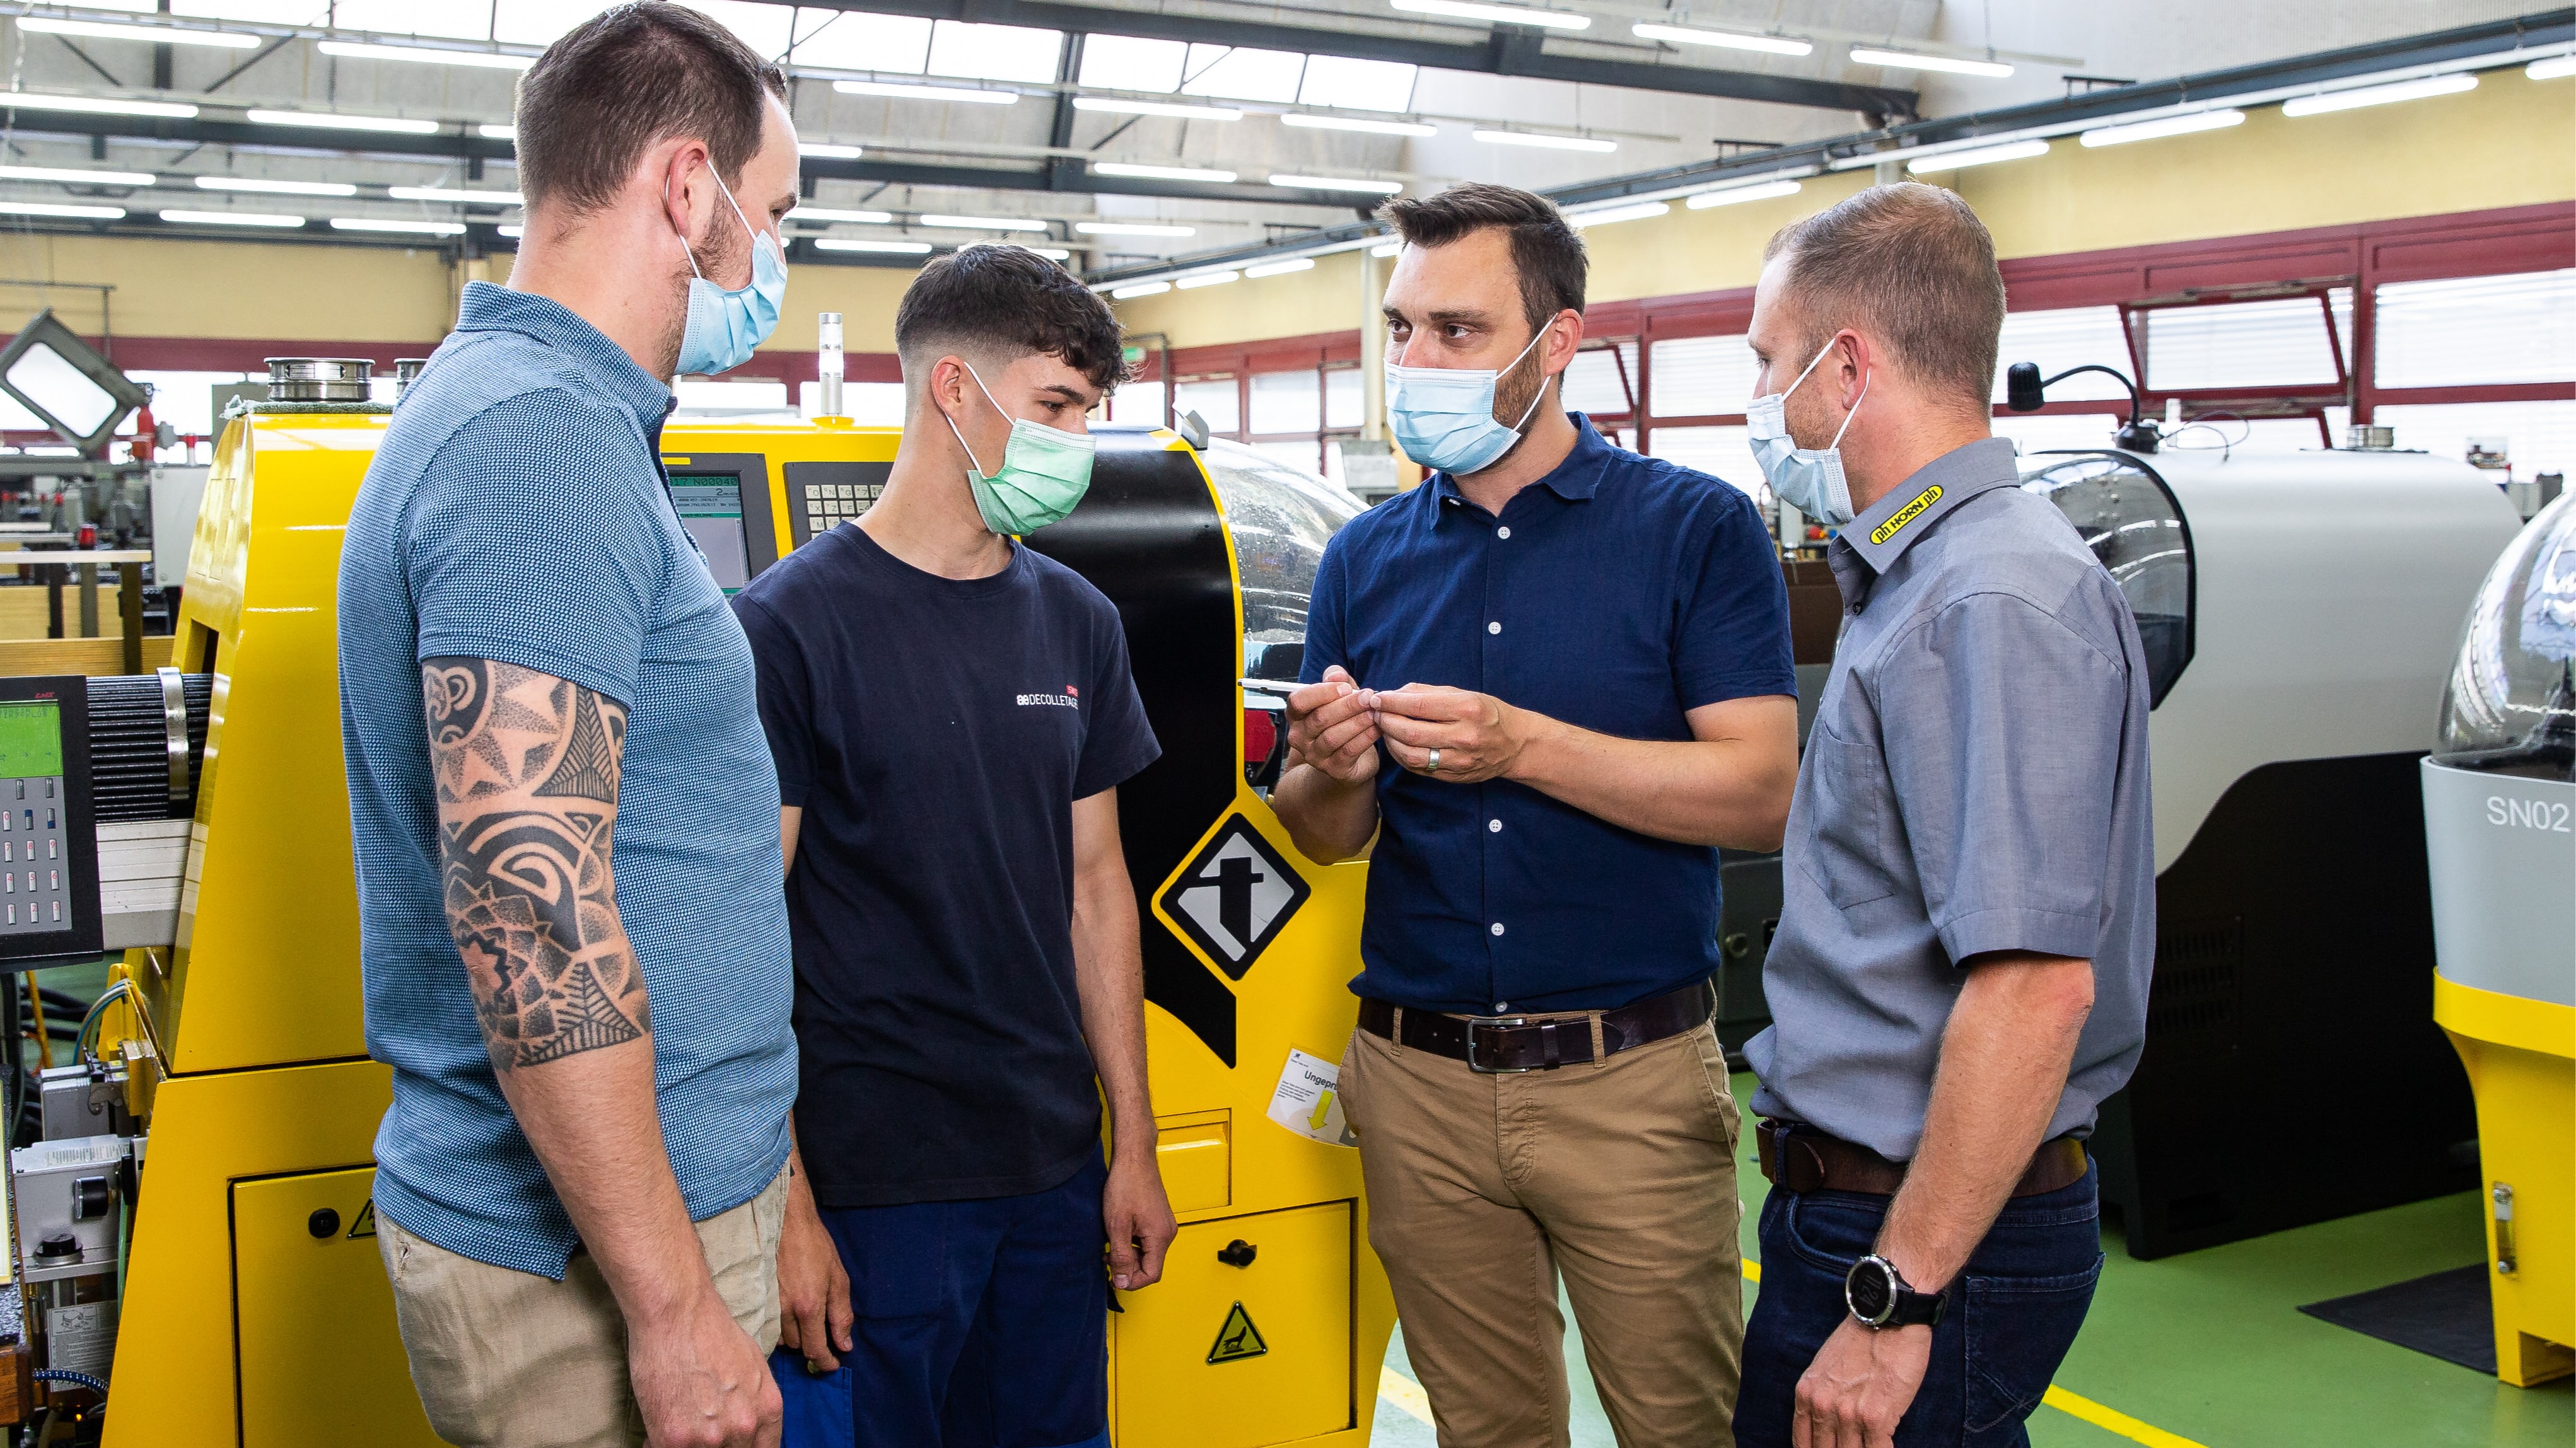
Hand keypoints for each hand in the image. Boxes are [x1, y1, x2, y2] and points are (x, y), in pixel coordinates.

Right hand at [628, 1285, 783, 1447]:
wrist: (678, 1314)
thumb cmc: (712, 1332)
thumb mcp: (754, 1367)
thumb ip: (754, 1404)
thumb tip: (746, 1427)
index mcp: (768, 1410)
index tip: (730, 1445)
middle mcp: (744, 1428)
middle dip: (715, 1446)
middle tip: (698, 1432)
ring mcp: (710, 1438)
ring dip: (687, 1445)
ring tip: (678, 1423)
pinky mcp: (675, 1440)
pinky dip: (658, 1443)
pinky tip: (660, 1425)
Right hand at [774, 1187, 852, 1372]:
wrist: (787, 1222)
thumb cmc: (816, 1247)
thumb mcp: (839, 1279)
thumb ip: (842, 1315)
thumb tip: (844, 1344)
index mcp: (808, 1307)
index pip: (815, 1349)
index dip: (825, 1362)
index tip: (833, 1365)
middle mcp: (785, 1311)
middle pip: (798, 1347)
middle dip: (813, 1346)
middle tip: (824, 1335)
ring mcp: (768, 1305)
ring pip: (782, 1338)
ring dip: (797, 1336)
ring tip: (807, 1321)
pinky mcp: (758, 1298)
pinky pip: (769, 1325)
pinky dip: (781, 1327)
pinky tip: (790, 1315)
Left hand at [1103, 1149, 1176, 1291]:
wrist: (1134, 1157)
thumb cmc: (1126, 1184)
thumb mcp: (1117, 1225)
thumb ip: (1120, 1257)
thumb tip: (1122, 1282)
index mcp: (1160, 1236)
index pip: (1152, 1274)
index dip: (1131, 1281)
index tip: (1113, 1277)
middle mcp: (1167, 1232)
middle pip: (1150, 1265)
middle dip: (1128, 1266)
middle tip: (1107, 1257)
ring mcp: (1164, 1224)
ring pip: (1147, 1253)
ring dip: (1128, 1254)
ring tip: (1110, 1244)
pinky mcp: (1159, 1218)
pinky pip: (1147, 1240)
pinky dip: (1132, 1242)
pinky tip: (1119, 1232)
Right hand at [1283, 666, 1379, 786]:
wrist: (1345, 760)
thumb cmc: (1340, 721)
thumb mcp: (1338, 697)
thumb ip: (1336, 681)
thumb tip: (1337, 675)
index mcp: (1296, 715)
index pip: (1298, 701)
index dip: (1322, 692)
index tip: (1346, 687)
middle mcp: (1299, 736)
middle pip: (1320, 718)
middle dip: (1347, 705)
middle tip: (1368, 697)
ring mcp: (1314, 755)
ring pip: (1333, 736)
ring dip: (1357, 722)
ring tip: (1375, 712)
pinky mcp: (1333, 769)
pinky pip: (1348, 752)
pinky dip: (1364, 738)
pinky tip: (1377, 728)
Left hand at [1372, 685, 1530, 783]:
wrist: (1515, 744)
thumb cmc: (1486, 712)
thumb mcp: (1463, 693)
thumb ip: (1426, 692)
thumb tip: (1392, 694)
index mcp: (1467, 709)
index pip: (1418, 706)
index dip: (1391, 702)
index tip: (1376, 697)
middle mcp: (1464, 736)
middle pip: (1411, 733)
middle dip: (1386, 722)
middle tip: (1374, 713)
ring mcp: (1459, 760)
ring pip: (1411, 756)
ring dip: (1390, 742)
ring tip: (1384, 729)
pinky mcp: (1454, 776)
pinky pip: (1419, 768)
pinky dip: (1402, 757)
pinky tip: (1397, 745)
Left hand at [1792, 1316, 1930, 1447]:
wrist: (1888, 1318)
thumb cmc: (1861, 1339)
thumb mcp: (1824, 1367)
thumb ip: (1821, 1396)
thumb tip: (1826, 1425)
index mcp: (1806, 1395)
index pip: (1802, 1443)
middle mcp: (1823, 1407)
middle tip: (1851, 1447)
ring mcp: (1848, 1414)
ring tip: (1869, 1446)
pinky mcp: (1876, 1418)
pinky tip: (1885, 1447)